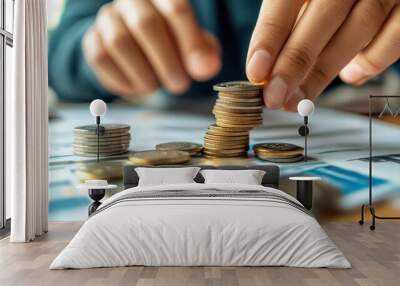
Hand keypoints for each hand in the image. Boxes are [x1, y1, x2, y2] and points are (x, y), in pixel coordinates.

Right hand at [82, 0, 220, 97]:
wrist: (136, 48)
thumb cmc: (171, 44)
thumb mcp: (194, 47)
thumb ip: (204, 55)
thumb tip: (207, 68)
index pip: (175, 9)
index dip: (190, 42)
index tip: (201, 70)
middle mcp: (131, 1)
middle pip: (145, 23)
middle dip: (165, 60)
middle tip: (179, 85)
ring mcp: (108, 18)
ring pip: (119, 41)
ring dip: (142, 72)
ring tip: (156, 86)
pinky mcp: (92, 40)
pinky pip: (101, 58)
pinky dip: (122, 79)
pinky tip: (137, 86)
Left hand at [246, 0, 399, 110]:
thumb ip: (289, 23)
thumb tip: (266, 69)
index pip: (285, 1)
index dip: (268, 39)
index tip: (256, 73)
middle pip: (321, 20)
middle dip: (294, 65)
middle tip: (275, 97)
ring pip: (356, 33)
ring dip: (323, 74)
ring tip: (300, 99)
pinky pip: (393, 41)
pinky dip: (369, 64)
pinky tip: (349, 74)